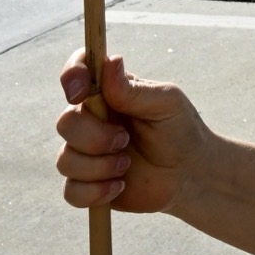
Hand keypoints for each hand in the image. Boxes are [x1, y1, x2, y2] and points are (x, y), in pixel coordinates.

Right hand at [55, 52, 203, 213]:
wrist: (189, 174)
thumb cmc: (180, 130)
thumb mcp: (166, 104)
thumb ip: (134, 90)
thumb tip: (110, 62)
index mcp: (108, 93)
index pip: (78, 73)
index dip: (72, 76)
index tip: (81, 92)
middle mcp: (91, 120)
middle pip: (66, 123)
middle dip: (95, 136)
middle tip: (125, 140)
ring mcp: (86, 153)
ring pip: (65, 160)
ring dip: (99, 166)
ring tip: (127, 165)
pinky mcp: (87, 184)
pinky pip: (71, 191)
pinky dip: (95, 192)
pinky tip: (119, 186)